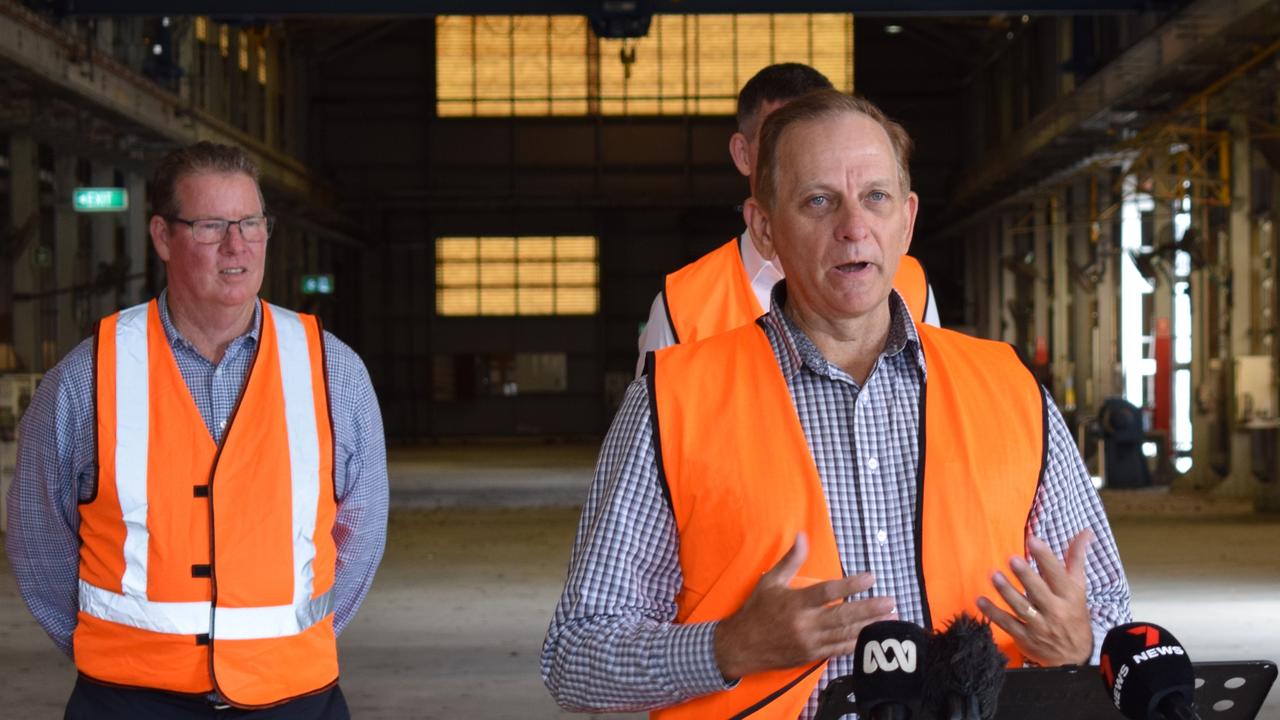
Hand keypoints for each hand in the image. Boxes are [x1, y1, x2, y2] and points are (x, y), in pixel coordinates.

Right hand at [713, 533, 896, 680]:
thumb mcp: (770, 581)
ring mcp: (809, 642)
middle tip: (890, 601)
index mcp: (795, 603)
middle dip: (869, 609)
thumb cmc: (756, 610)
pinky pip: (839, 650)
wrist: (741, 646)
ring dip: (870, 626)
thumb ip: (790, 560)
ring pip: (845, 635)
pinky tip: (872, 637)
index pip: (827, 592)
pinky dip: (857, 643)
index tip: (870, 577)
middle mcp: (804, 624)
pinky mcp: (811, 656)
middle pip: (842, 616)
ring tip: (891, 618)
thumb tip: (802, 536)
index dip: (850, 585)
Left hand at [976, 529, 1095, 665]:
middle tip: (1012, 558)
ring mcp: (1039, 626)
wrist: (1075, 656)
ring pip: (1021, 608)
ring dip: (1006, 591)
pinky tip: (980, 600)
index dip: (1045, 557)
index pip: (1057, 574)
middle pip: (1039, 591)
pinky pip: (1007, 624)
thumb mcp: (1078, 587)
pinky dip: (993, 613)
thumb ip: (1076, 558)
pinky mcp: (1025, 638)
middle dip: (1026, 575)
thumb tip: (1085, 531)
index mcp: (1069, 596)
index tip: (1033, 540)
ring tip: (994, 575)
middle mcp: (1055, 611)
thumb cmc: (1074, 613)